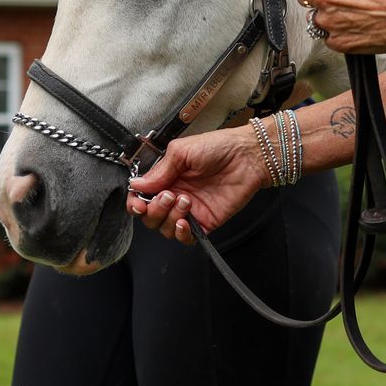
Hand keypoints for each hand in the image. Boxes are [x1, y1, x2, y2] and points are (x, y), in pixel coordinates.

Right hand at [126, 125, 268, 243]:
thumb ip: (160, 170)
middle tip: (169, 195)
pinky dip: (181, 234)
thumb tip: (136, 185)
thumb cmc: (219, 146)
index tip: (138, 202)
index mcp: (167, 178)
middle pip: (150, 216)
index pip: (142, 197)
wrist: (249, 156)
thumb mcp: (182, 151)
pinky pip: (186, 238)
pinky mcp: (205, 222)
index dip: (136, 203)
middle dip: (154, 210)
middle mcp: (175, 195)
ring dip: (169, 218)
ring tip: (185, 200)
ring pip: (165, 228)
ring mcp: (190, 210)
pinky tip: (185, 222)